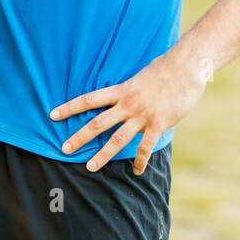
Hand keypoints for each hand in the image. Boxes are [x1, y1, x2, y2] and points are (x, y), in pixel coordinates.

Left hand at [51, 50, 207, 173]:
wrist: (187, 67)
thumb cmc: (166, 68)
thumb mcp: (141, 74)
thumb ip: (130, 87)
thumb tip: (124, 91)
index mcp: (121, 89)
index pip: (89, 99)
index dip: (69, 107)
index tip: (52, 114)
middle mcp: (128, 104)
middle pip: (98, 122)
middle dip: (79, 137)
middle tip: (64, 149)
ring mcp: (142, 115)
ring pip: (117, 139)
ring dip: (103, 155)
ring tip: (90, 167)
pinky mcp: (158, 124)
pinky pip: (145, 148)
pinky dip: (140, 161)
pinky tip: (137, 171)